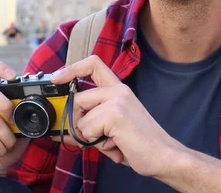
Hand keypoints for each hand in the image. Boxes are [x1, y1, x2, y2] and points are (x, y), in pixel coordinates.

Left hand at [50, 56, 183, 178]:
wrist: (163, 156)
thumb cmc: (139, 144)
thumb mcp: (110, 131)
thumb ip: (88, 125)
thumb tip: (62, 130)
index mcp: (119, 90)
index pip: (93, 64)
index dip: (71, 68)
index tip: (57, 78)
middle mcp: (119, 90)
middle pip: (77, 99)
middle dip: (76, 123)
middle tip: (94, 138)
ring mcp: (117, 100)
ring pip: (80, 119)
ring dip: (90, 137)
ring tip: (111, 142)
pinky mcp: (116, 113)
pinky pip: (87, 130)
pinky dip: (95, 143)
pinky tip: (115, 145)